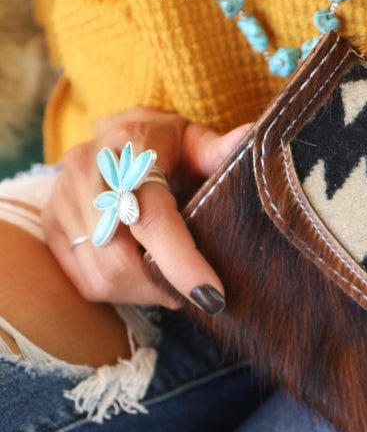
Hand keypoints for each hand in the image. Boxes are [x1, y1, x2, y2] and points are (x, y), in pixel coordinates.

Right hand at [42, 107, 250, 310]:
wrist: (118, 136)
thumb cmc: (168, 145)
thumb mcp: (197, 140)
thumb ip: (220, 149)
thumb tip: (251, 139)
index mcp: (131, 145)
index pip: (152, 216)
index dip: (182, 262)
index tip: (213, 295)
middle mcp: (87, 169)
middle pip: (121, 260)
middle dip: (164, 284)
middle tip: (196, 287)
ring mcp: (62, 196)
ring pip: (103, 276)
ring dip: (144, 290)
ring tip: (170, 277)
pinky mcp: (51, 223)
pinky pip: (85, 280)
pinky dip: (121, 289)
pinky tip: (141, 272)